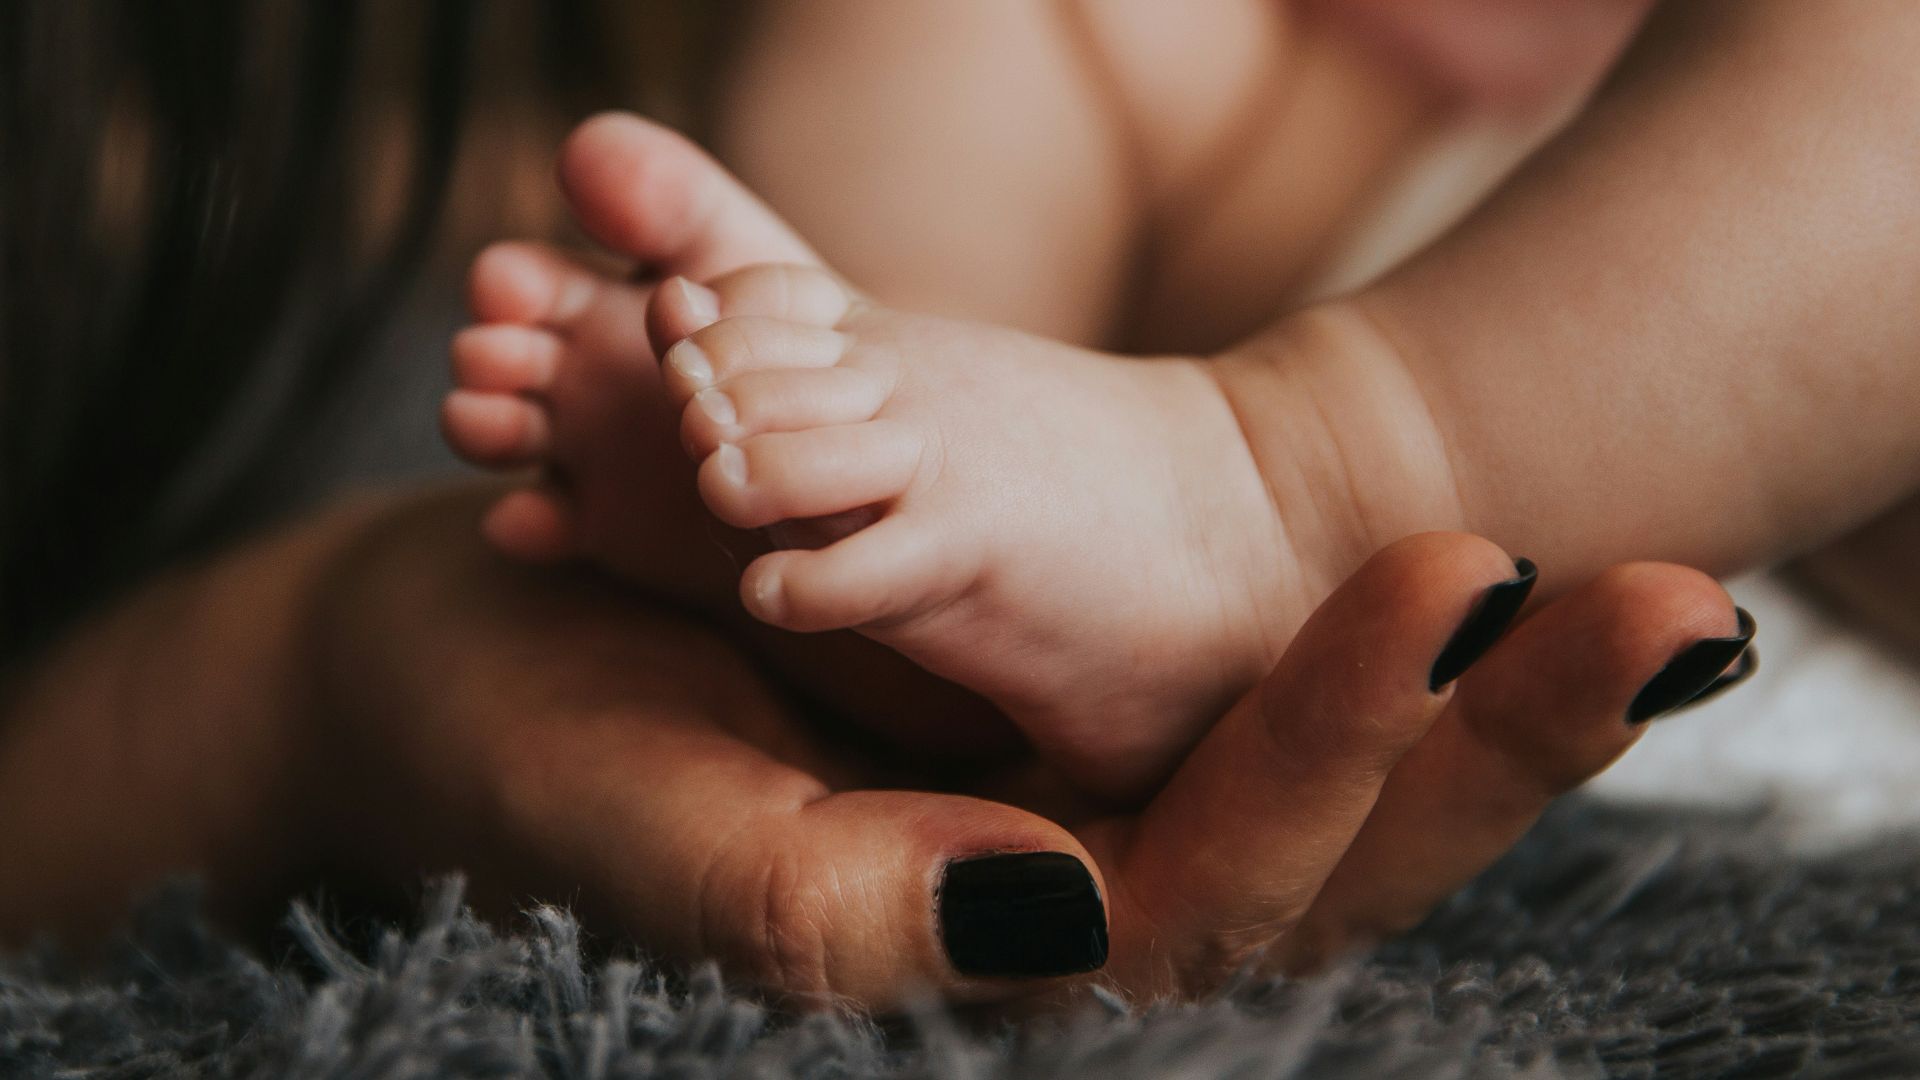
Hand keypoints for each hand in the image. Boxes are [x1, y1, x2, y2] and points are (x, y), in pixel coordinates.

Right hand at [303, 491, 1750, 1005]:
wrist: (481, 655)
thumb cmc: (535, 753)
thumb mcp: (659, 828)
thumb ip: (834, 909)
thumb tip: (1063, 909)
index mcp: (978, 956)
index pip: (1216, 890)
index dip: (1343, 741)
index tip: (1459, 578)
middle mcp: (1060, 907)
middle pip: (1329, 860)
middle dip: (1499, 742)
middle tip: (1670, 604)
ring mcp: (1072, 814)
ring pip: (1321, 785)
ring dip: (1486, 698)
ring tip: (1642, 589)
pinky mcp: (1061, 727)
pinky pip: (1251, 705)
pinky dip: (1370, 652)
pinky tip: (1482, 584)